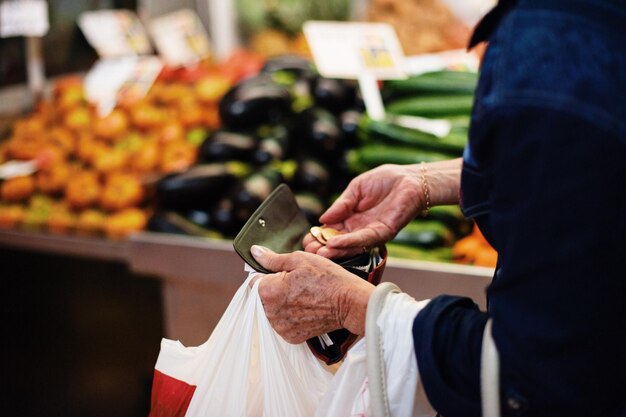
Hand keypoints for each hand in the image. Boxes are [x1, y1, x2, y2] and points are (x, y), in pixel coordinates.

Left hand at [251, 245, 373, 342]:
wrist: (349, 303)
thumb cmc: (327, 278)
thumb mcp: (300, 259)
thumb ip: (273, 258)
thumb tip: (255, 252)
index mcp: (269, 291)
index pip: (254, 281)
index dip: (267, 274)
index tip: (283, 273)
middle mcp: (270, 312)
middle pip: (262, 297)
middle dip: (274, 289)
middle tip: (296, 284)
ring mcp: (280, 327)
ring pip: (271, 311)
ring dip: (281, 304)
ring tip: (303, 296)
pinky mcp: (291, 337)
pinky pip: (282, 324)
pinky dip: (290, 316)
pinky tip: (305, 308)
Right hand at [304, 164, 424, 258]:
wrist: (411, 179)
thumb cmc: (385, 180)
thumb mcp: (356, 189)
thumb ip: (341, 204)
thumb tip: (323, 218)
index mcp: (351, 217)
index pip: (331, 230)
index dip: (319, 235)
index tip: (306, 239)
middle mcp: (360, 228)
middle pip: (338, 242)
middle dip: (323, 247)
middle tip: (308, 251)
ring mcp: (371, 232)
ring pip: (350, 245)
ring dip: (334, 250)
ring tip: (319, 253)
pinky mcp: (384, 232)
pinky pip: (364, 239)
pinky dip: (349, 242)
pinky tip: (335, 243)